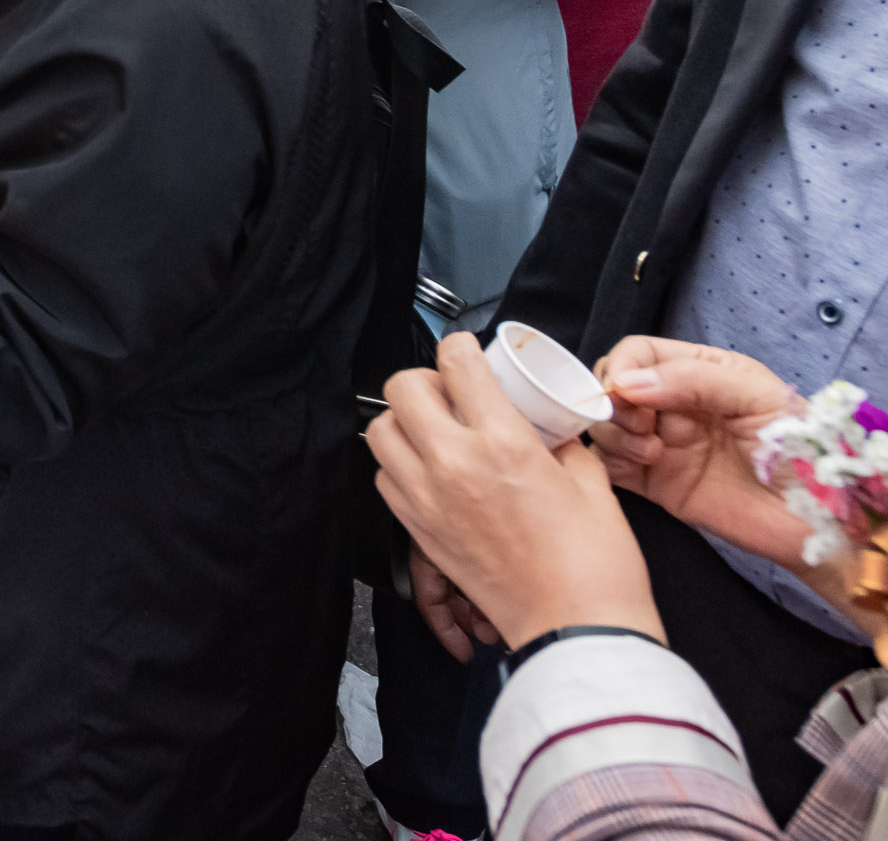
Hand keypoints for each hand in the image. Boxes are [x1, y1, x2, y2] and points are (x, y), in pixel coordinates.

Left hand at [369, 333, 663, 656]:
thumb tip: (545, 423)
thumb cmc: (595, 563)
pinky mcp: (418, 530)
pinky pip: (384, 477)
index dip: (460, 347)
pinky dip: (399, 464)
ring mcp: (428, 498)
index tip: (466, 351)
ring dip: (404, 420)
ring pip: (381, 432)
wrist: (576, 629)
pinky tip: (431, 470)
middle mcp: (454, 464)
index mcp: (503, 443)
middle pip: (402, 388)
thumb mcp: (590, 481)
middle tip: (450, 390)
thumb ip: (560, 441)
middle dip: (425, 378)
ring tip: (436, 429)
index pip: (457, 365)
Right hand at [594, 337, 810, 574]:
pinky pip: (610, 465)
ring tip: (651, 451)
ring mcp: (662, 443)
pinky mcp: (656, 483)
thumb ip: (694, 380)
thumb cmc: (800, 449)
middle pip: (613, 387)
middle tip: (641, 425)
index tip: (622, 391)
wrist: (816, 520)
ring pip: (605, 425)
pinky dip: (607, 462)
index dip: (622, 367)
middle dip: (614, 402)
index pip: (638, 353)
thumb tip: (626, 383)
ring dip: (615, 433)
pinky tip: (640, 466)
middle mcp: (674, 404)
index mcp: (701, 372)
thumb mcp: (757, 398)